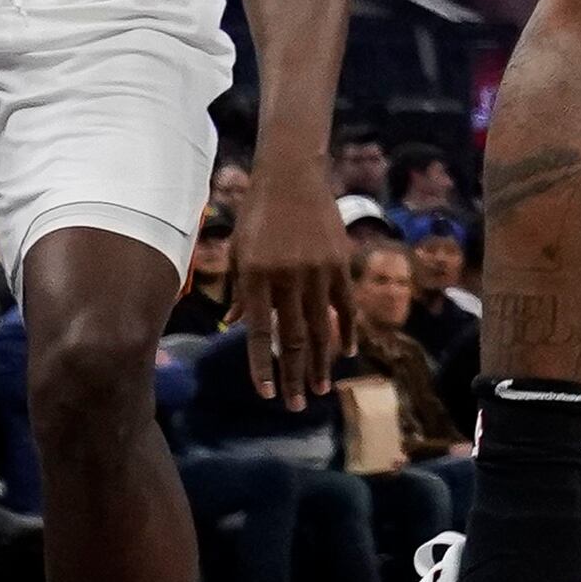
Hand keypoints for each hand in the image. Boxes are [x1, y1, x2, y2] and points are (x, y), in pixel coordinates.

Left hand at [226, 171, 355, 410]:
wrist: (292, 176)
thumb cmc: (257, 213)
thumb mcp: (239, 251)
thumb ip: (239, 289)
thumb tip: (234, 323)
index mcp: (256, 278)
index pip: (259, 334)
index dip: (263, 366)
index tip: (268, 393)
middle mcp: (287, 279)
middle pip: (294, 338)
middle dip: (296, 375)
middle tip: (298, 405)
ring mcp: (317, 271)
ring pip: (322, 327)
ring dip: (322, 363)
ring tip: (323, 389)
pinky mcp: (339, 263)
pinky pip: (345, 304)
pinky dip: (346, 330)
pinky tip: (346, 353)